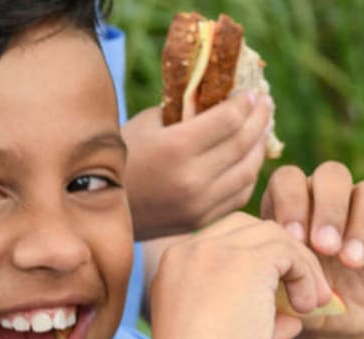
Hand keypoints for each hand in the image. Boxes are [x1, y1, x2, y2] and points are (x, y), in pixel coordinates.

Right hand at [123, 92, 272, 240]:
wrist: (97, 209)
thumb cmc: (122, 158)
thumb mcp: (147, 123)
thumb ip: (184, 109)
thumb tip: (219, 94)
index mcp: (176, 148)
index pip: (229, 119)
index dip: (246, 103)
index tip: (252, 92)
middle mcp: (192, 179)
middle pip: (243, 143)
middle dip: (260, 119)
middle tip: (266, 103)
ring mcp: (198, 205)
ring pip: (248, 172)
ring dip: (260, 147)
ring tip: (262, 129)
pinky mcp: (200, 221)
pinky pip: (238, 196)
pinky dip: (248, 175)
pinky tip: (248, 159)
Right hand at [148, 212, 331, 338]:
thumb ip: (253, 320)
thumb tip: (292, 318)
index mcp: (172, 269)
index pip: (223, 243)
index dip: (257, 264)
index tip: (278, 297)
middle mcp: (186, 252)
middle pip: (247, 229)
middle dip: (280, 256)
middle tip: (303, 296)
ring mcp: (213, 251)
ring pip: (272, 236)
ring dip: (299, 267)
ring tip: (310, 305)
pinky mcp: (246, 261)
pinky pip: (289, 252)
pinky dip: (306, 275)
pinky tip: (307, 307)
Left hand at [261, 162, 363, 338]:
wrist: (327, 325)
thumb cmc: (290, 298)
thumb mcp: (273, 282)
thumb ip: (268, 261)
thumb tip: (267, 253)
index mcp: (290, 202)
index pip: (289, 179)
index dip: (292, 202)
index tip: (293, 239)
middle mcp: (327, 197)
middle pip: (333, 175)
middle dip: (329, 210)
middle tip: (324, 248)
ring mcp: (363, 210)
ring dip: (361, 224)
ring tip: (350, 261)